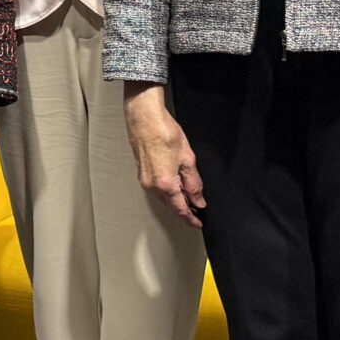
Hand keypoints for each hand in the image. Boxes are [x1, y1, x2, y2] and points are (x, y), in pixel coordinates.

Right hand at [125, 84, 205, 225]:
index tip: (198, 222)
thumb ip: (194, 182)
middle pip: (170, 206)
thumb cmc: (163, 131)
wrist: (144, 117)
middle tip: (196, 214)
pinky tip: (175, 188)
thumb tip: (198, 199)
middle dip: (183, 211)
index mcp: (165, 184)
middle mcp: (152, 185)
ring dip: (175, 202)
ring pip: (162, 198)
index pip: (181, 209)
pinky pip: (156, 189)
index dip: (191, 218)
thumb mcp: (187, 158)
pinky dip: (167, 192)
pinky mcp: (141, 171)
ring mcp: (144, 179)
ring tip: (188, 200)